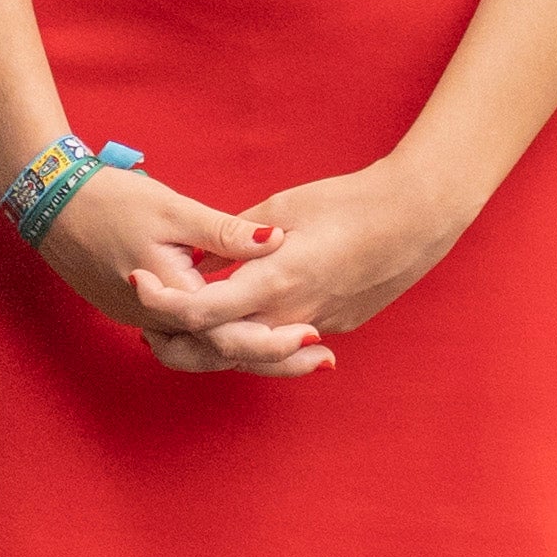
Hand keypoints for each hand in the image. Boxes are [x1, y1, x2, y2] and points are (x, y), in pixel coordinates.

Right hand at [21, 162, 318, 375]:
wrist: (48, 202)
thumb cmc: (109, 200)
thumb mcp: (173, 209)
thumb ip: (225, 231)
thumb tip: (275, 241)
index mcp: (170, 298)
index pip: (230, 335)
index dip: (276, 340)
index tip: (315, 336)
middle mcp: (154, 322)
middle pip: (221, 355)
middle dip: (273, 359)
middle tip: (322, 357)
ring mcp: (142, 321)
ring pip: (203, 352)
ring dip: (248, 352)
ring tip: (294, 350)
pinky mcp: (137, 312)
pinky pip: (187, 337)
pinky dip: (220, 338)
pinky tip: (249, 326)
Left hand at [135, 159, 472, 372]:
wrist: (417, 217)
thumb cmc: (351, 201)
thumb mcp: (283, 207)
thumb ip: (235, 238)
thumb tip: (198, 259)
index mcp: (274, 282)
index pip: (200, 312)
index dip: (162, 301)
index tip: (139, 282)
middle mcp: (291, 316)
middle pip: (217, 349)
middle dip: (176, 343)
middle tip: (148, 325)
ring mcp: (316, 326)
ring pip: (250, 355)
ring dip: (212, 347)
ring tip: (182, 329)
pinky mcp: (335, 326)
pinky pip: (282, 343)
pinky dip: (252, 339)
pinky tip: (236, 323)